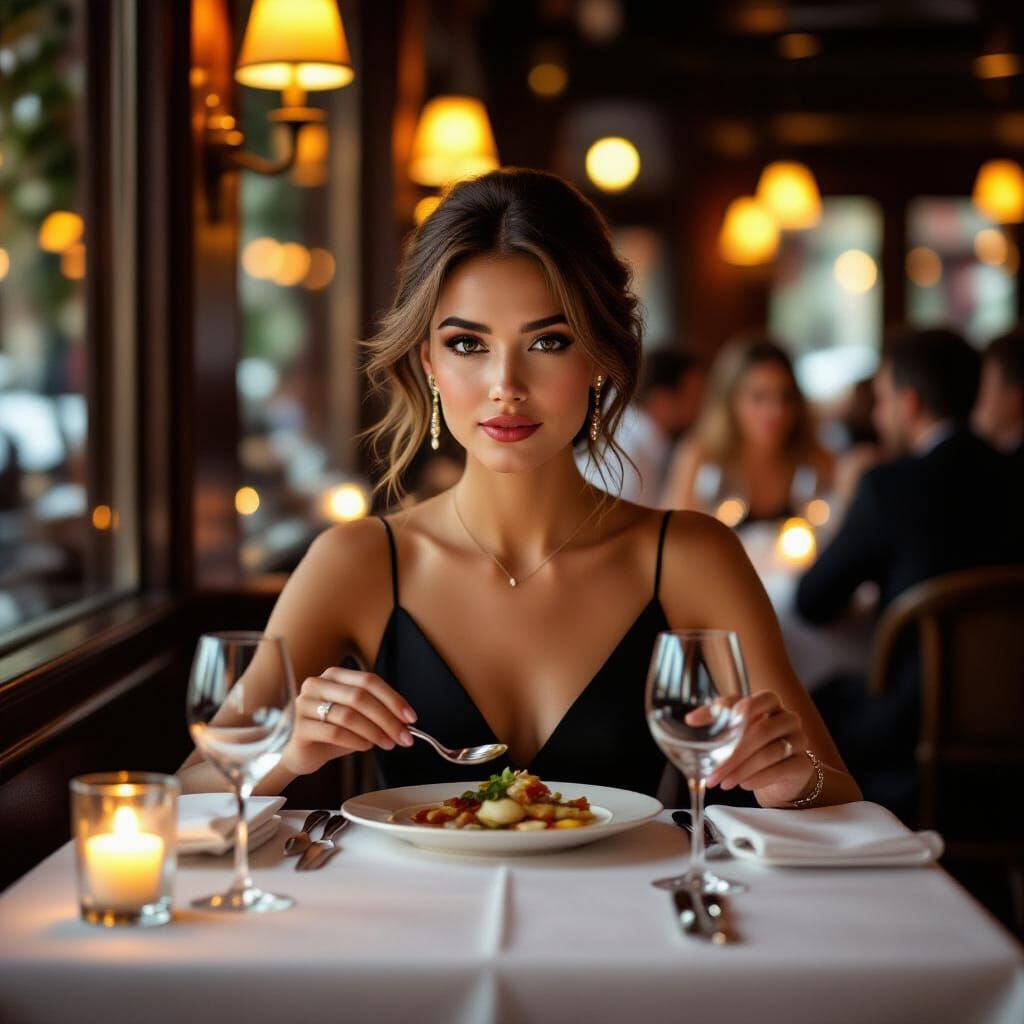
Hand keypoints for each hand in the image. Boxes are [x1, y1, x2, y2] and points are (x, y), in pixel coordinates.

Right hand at [282, 667, 417, 776]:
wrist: (305, 753)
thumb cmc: (334, 731)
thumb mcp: (358, 717)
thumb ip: (378, 712)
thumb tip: (406, 722)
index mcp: (334, 675)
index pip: (369, 680)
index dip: (393, 698)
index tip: (411, 717)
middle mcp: (317, 684)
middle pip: (360, 697)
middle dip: (387, 718)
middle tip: (404, 736)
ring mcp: (305, 704)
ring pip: (348, 715)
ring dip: (374, 732)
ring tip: (388, 743)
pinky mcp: (300, 728)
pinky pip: (334, 733)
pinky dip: (356, 741)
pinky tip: (366, 746)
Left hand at [704, 691, 813, 805]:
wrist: (785, 774)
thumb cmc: (757, 745)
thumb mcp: (737, 729)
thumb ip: (716, 719)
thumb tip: (691, 719)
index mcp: (769, 702)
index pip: (747, 701)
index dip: (723, 712)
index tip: (697, 725)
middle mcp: (787, 717)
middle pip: (760, 731)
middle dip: (732, 754)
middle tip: (712, 772)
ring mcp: (799, 740)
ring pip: (769, 753)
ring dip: (742, 770)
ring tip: (724, 782)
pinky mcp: (804, 764)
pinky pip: (781, 770)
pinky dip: (759, 778)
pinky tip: (744, 785)